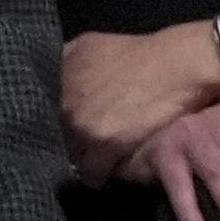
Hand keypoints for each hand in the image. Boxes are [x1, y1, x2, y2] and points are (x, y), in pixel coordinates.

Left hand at [61, 23, 219, 184]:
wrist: (179, 67)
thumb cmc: (143, 55)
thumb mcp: (93, 46)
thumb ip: (68, 61)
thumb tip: (55, 75)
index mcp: (59, 71)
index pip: (40, 106)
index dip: (54, 118)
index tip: (64, 125)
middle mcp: (63, 96)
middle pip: (53, 133)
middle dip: (68, 138)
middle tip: (85, 143)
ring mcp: (80, 121)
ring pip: (71, 154)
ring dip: (83, 158)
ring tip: (97, 158)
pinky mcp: (102, 142)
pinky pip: (90, 171)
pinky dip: (98, 174)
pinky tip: (106, 171)